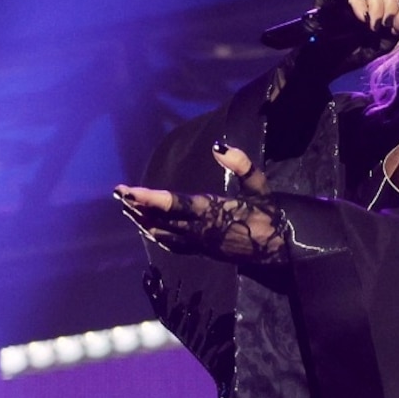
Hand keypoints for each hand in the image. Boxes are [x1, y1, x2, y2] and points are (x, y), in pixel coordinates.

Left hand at [115, 142, 282, 261]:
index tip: (129, 191)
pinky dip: (155, 233)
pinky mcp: (201, 251)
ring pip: (162, 233)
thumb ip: (241, 165)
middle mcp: (200, 231)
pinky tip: (145, 226)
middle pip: (161, 220)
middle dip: (137, 207)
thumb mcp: (259, 186)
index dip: (149, 198)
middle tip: (118, 193)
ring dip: (142, 220)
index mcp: (213, 212)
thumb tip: (219, 146)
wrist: (279, 249)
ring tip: (125, 206)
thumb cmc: (269, 214)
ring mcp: (199, 244)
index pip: (174, 205)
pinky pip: (171, 244)